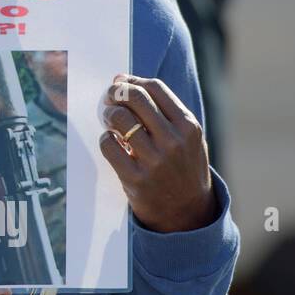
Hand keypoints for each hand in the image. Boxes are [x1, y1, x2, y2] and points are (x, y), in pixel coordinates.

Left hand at [97, 74, 217, 232]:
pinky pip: (109, 146)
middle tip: (109, 98)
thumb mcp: (188, 138)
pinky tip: (111, 142)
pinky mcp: (135, 179)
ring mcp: (155, 161)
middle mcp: (174, 141)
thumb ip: (163, 111)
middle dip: (116, 93)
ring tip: (109, 120)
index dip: (133, 80)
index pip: (155, 88)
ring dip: (108, 115)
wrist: (187, 214)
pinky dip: (105, 140)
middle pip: (135, 98)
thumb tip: (123, 80)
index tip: (121, 82)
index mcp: (189, 127)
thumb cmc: (184, 169)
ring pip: (120, 119)